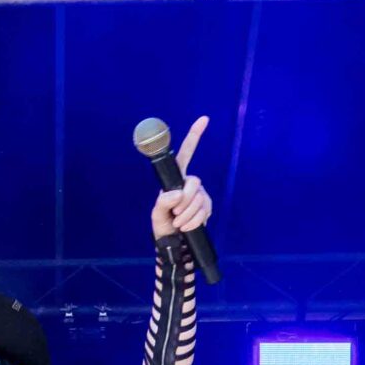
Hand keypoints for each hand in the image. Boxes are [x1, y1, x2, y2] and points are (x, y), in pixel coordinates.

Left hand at [150, 117, 212, 242]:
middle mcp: (189, 184)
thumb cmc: (163, 227)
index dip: (194, 136)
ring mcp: (200, 196)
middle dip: (185, 201)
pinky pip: (205, 211)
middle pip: (195, 182)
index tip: (204, 119)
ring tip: (178, 224)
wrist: (174, 245)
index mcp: (175, 180)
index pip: (186, 155)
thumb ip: (163, 202)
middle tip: (175, 214)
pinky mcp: (207, 208)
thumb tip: (178, 194)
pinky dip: (195, 221)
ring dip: (188, 215)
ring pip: (200, 199)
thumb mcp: (157, 214)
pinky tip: (187, 227)